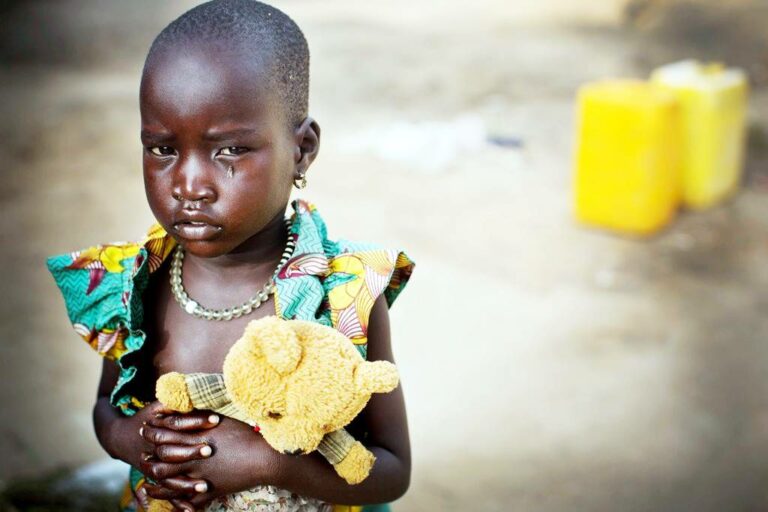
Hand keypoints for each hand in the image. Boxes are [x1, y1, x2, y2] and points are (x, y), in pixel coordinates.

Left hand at [146, 416, 276, 509]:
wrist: (263, 458)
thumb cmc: (246, 435)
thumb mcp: (223, 419)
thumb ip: (204, 414)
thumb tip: (190, 405)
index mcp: (197, 436)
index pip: (166, 432)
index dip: (154, 429)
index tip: (146, 427)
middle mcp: (193, 456)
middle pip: (162, 456)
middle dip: (150, 455)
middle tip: (141, 455)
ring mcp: (200, 475)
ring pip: (169, 481)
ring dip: (157, 482)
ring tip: (147, 484)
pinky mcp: (209, 490)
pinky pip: (188, 500)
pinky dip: (178, 504)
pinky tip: (172, 505)